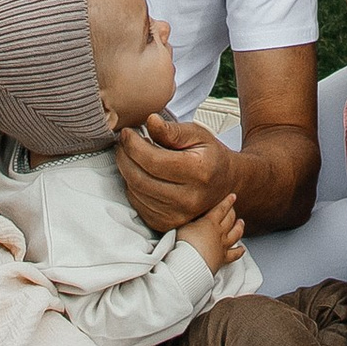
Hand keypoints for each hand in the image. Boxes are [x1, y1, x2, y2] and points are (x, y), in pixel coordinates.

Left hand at [114, 110, 239, 235]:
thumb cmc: (210, 157)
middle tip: (123, 143)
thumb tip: (151, 121)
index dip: (134, 145)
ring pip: (137, 193)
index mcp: (198, 172)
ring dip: (126, 172)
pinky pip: (138, 205)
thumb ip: (173, 130)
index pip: (154, 160)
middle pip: (141, 179)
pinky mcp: (167, 224)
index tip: (127, 133)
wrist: (224, 184)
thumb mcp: (198, 135)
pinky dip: (132, 188)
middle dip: (125, 158)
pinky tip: (137, 174)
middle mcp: (188, 198)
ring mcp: (177, 215)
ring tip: (129, 156)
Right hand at [177, 197, 247, 269]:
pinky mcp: (223, 258)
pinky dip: (239, 251)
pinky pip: (234, 254)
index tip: (233, 196)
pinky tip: (242, 249)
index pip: (221, 209)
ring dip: (239, 227)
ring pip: (236, 234)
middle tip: (233, 208)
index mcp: (210, 222)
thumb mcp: (184, 225)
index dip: (227, 202)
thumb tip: (190, 212)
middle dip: (232, 212)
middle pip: (230, 219)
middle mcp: (219, 232)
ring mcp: (222, 245)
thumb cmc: (185, 244)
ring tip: (241, 222)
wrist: (190, 263)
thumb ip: (190, 218)